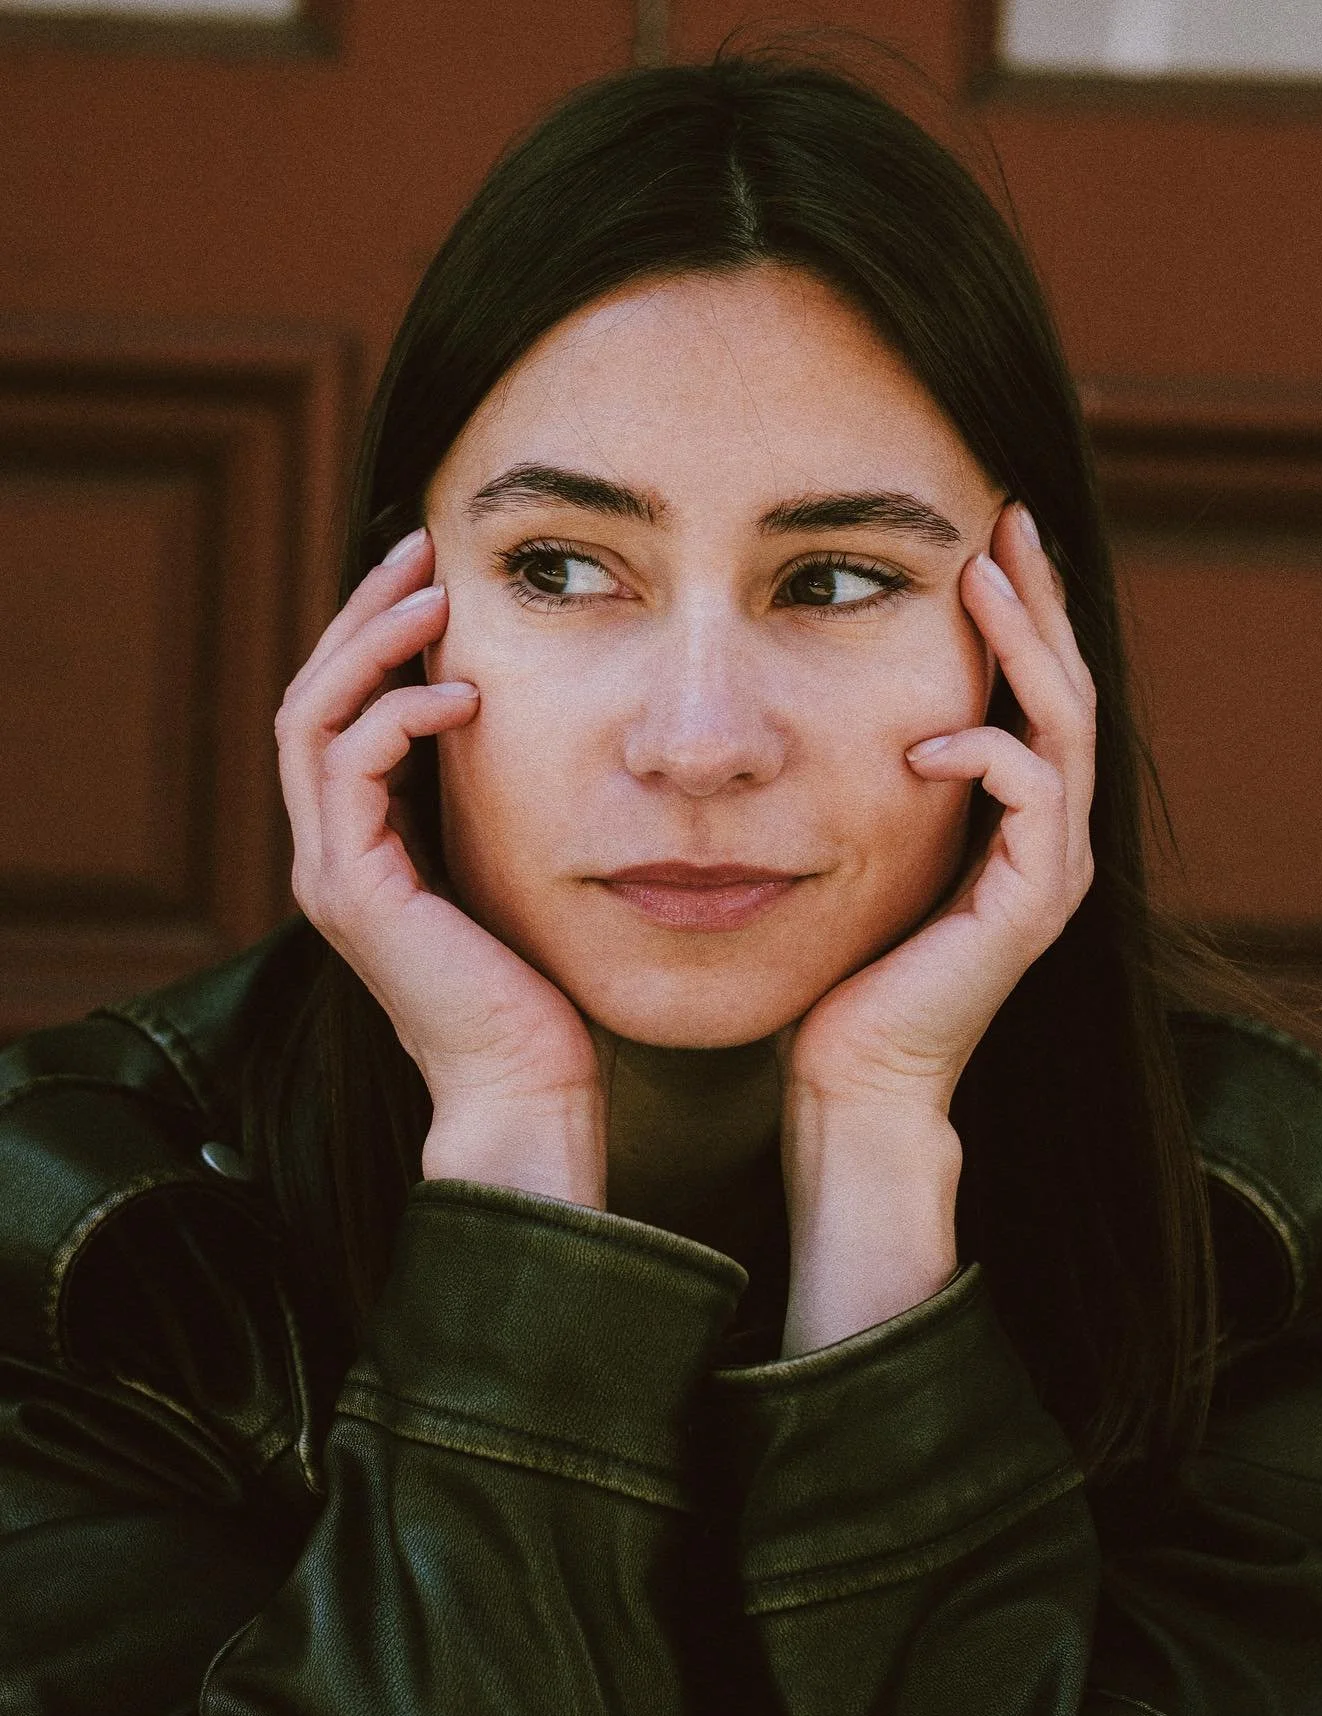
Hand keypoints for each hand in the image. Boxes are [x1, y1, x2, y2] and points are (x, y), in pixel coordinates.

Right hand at [275, 528, 610, 1204]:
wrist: (526, 1087)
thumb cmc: (537, 991)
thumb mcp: (512, 871)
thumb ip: (491, 809)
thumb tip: (525, 728)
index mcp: (362, 848)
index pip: (341, 714)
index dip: (376, 640)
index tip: (435, 578)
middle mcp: (330, 855)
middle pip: (310, 698)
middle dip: (362, 615)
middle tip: (421, 548)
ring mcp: (332, 874)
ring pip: (311, 718)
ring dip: (369, 644)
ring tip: (432, 595)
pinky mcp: (353, 892)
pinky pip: (349, 767)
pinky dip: (397, 714)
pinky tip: (463, 694)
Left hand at [774, 502, 1096, 1351]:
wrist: (853, 1080)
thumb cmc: (837, 968)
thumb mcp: (849, 843)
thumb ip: (867, 776)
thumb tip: (814, 700)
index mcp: (1012, 817)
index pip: (1031, 688)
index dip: (1016, 610)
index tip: (978, 534)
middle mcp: (1048, 835)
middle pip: (1067, 687)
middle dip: (1038, 598)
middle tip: (1005, 513)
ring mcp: (1049, 870)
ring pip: (1065, 726)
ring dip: (1027, 646)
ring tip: (984, 572)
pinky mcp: (1031, 907)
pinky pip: (1035, 798)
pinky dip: (986, 753)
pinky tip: (926, 739)